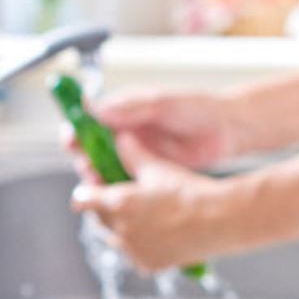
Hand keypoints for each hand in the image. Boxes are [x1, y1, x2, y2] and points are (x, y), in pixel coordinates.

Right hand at [61, 89, 243, 181]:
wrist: (228, 130)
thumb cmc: (199, 109)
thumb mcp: (164, 103)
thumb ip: (132, 107)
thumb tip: (99, 109)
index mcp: (124, 111)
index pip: (89, 120)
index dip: (76, 129)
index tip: (70, 138)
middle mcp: (124, 133)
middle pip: (90, 148)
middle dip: (84, 158)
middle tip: (87, 166)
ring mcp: (133, 154)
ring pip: (103, 168)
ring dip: (98, 176)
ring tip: (100, 181)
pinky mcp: (144, 173)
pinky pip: (122, 183)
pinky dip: (115, 189)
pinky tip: (116, 195)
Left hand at [71, 134, 233, 271]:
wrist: (219, 220)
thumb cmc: (189, 191)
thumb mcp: (158, 169)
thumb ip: (134, 155)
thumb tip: (121, 139)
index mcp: (118, 203)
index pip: (82, 200)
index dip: (85, 195)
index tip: (88, 193)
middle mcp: (120, 230)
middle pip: (100, 219)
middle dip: (107, 210)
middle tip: (124, 200)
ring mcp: (133, 251)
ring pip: (117, 239)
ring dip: (124, 229)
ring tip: (146, 218)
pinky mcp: (147, 265)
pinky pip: (136, 255)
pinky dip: (142, 247)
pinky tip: (160, 234)